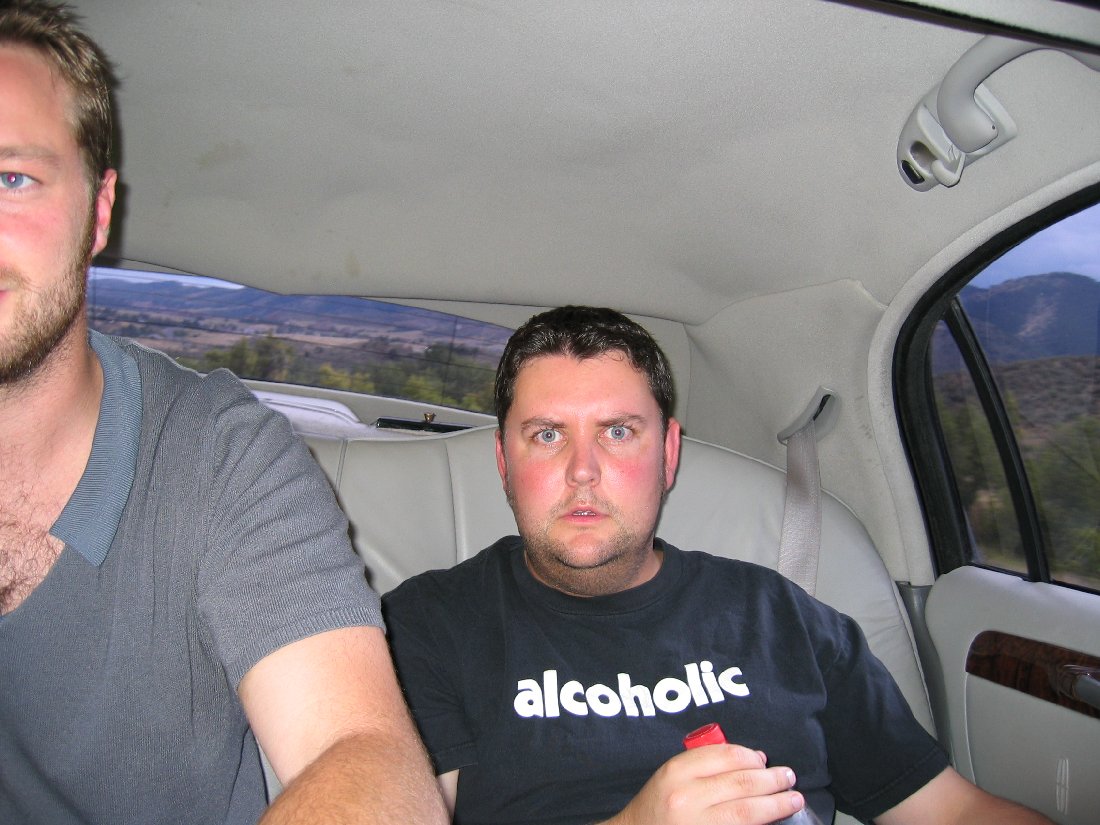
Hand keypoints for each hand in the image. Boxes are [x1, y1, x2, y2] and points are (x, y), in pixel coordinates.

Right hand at [601, 744, 805, 824]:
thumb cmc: (657, 806)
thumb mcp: (672, 775)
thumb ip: (705, 763)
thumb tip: (754, 760)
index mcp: (677, 772)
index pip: (726, 756)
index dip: (751, 757)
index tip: (764, 760)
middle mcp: (687, 798)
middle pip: (742, 783)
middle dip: (772, 779)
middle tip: (788, 777)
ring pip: (747, 811)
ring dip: (776, 804)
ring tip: (793, 799)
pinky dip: (760, 824)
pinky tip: (774, 821)